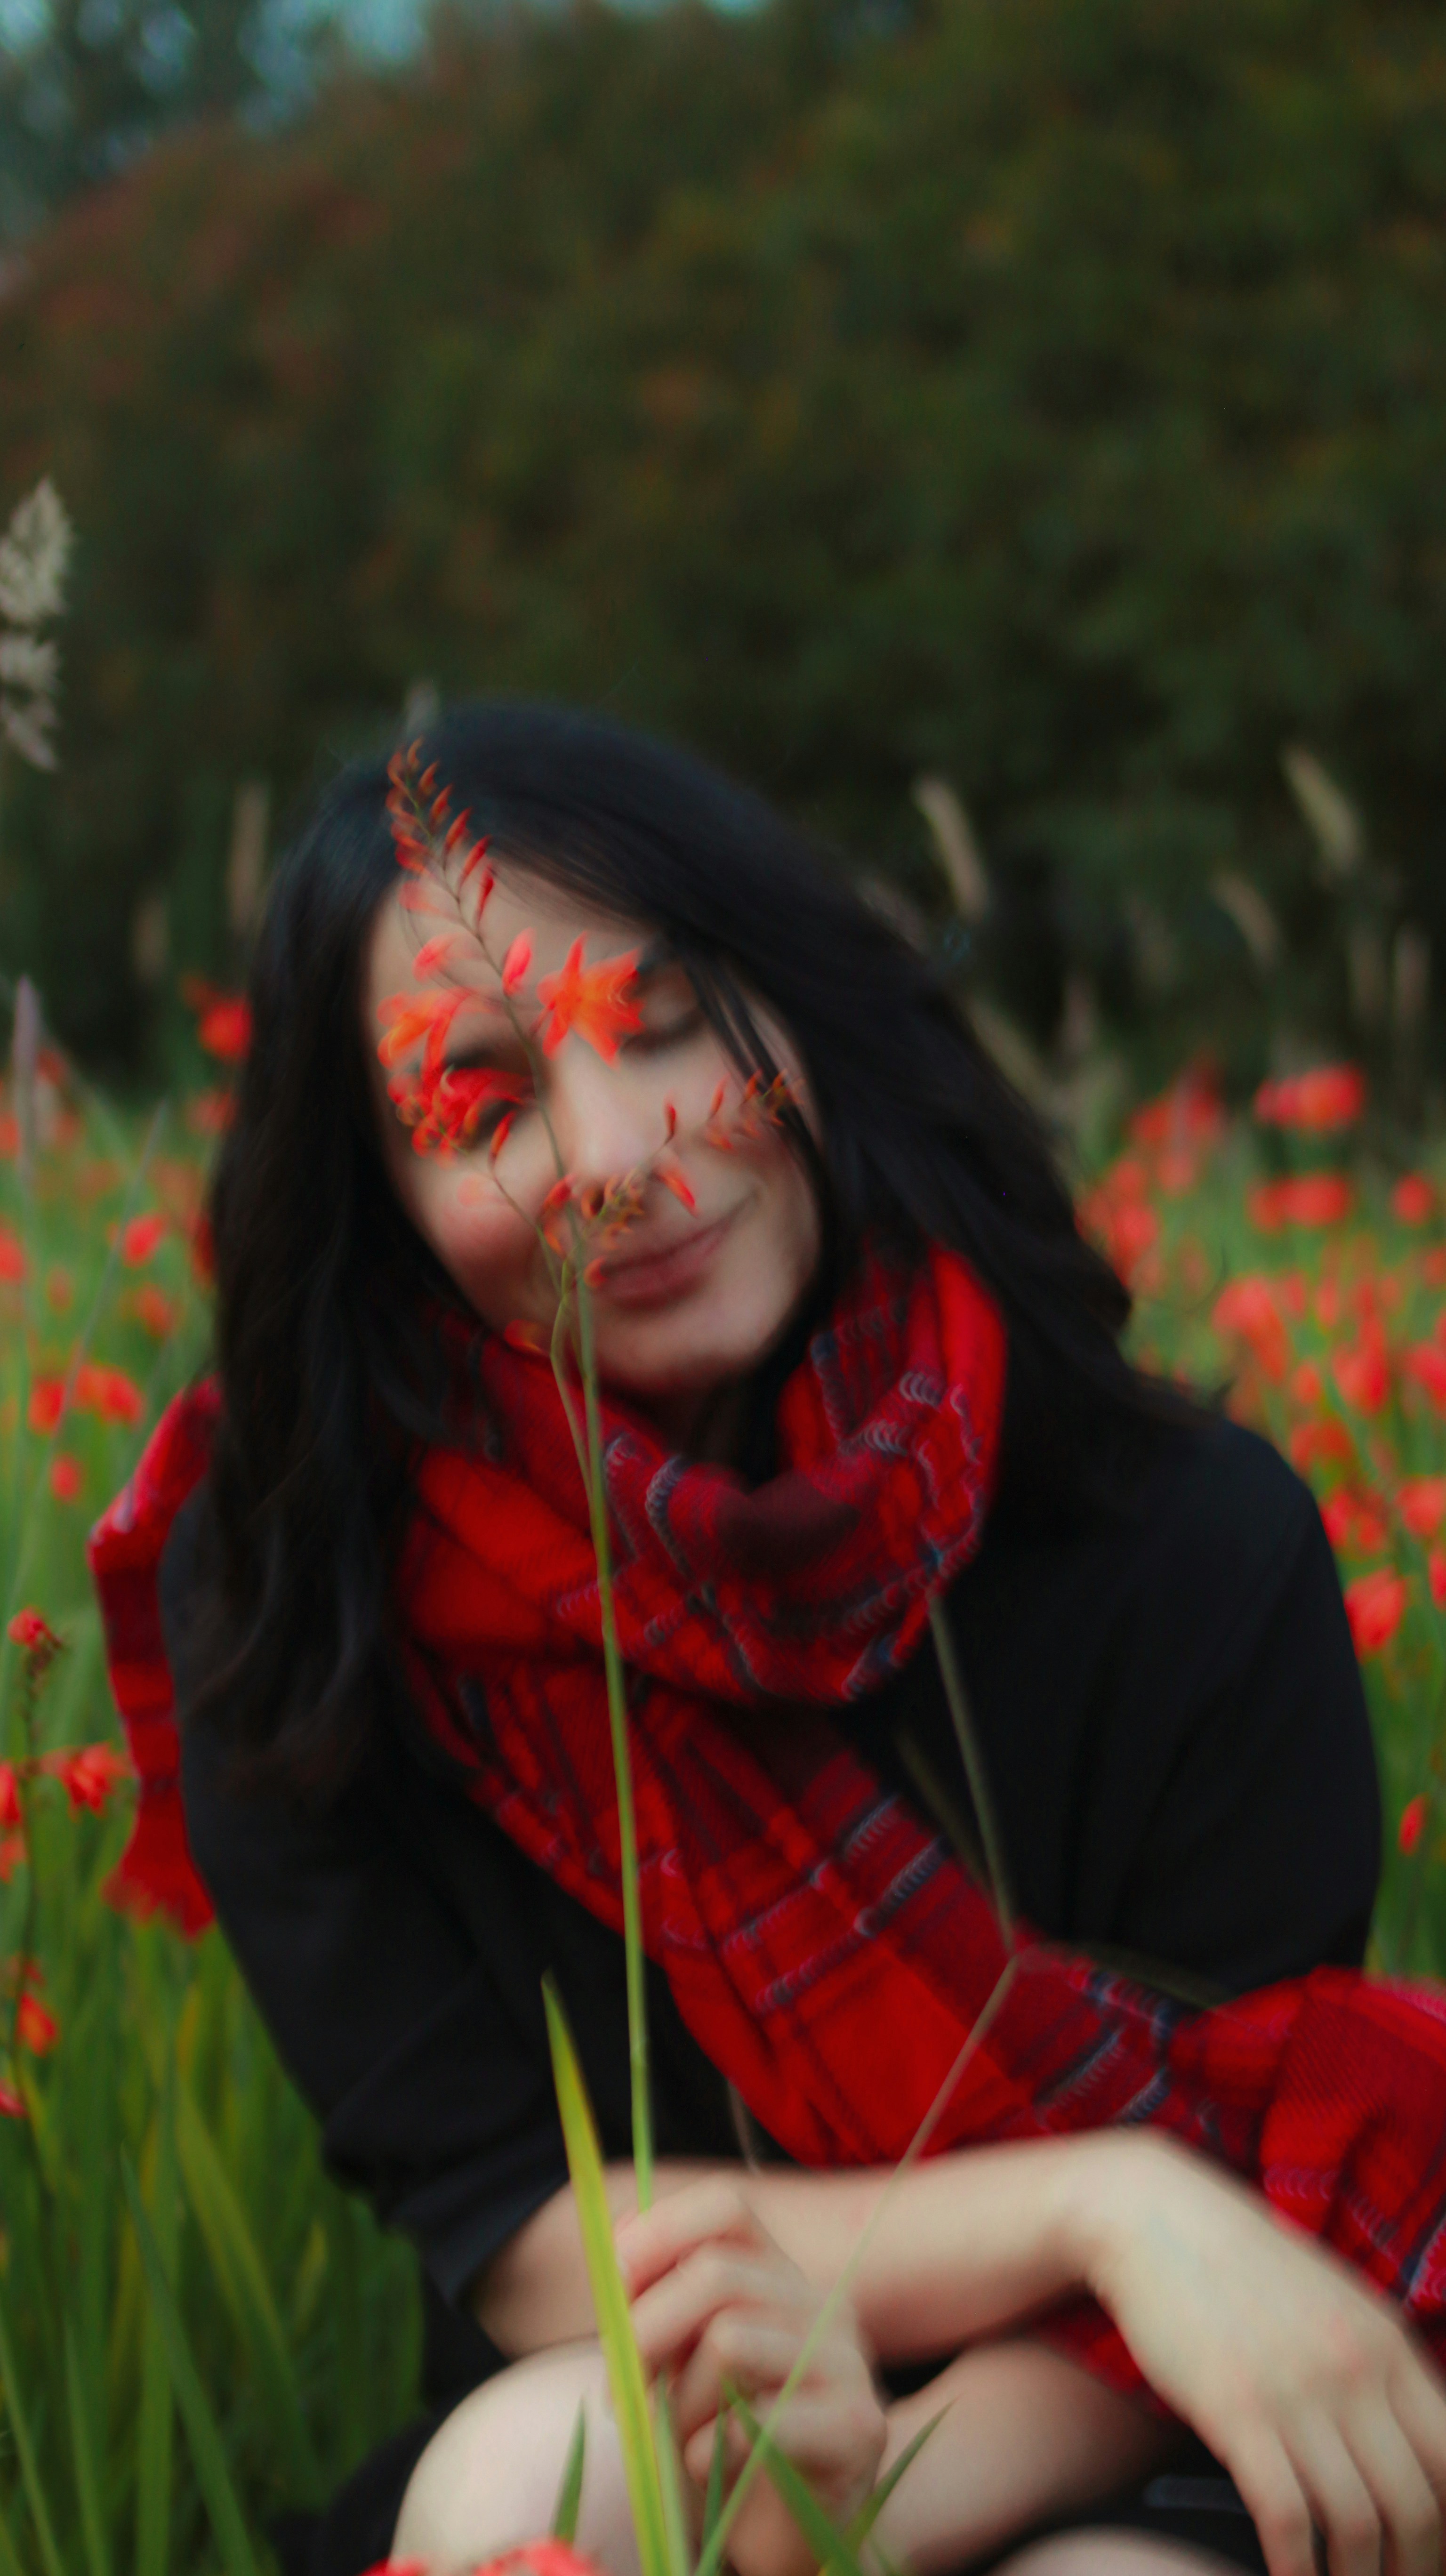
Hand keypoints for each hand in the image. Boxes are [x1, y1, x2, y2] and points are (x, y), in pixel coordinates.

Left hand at [618, 2178, 886, 2575]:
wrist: (793, 2536)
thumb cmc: (727, 2446)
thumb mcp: (684, 2365)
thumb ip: (660, 2308)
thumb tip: (615, 2253)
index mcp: (784, 2278)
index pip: (726, 2208)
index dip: (661, 2230)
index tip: (614, 2277)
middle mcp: (826, 2306)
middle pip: (714, 2274)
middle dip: (646, 2331)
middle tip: (617, 2392)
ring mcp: (850, 2363)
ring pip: (730, 2340)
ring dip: (679, 2402)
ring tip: (677, 2441)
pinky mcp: (858, 2427)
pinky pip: (758, 2419)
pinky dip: (709, 2450)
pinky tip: (712, 2470)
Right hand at [1078, 2134, 1445, 2575]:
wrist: (1153, 2216)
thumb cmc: (1239, 2266)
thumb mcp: (1333, 2303)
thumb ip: (1377, 2368)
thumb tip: (1415, 2449)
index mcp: (1387, 2342)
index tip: (1430, 2560)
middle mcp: (1355, 2368)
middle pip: (1417, 2506)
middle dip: (1413, 2571)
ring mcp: (1297, 2389)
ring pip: (1358, 2523)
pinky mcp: (1237, 2409)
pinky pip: (1287, 2517)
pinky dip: (1297, 2568)